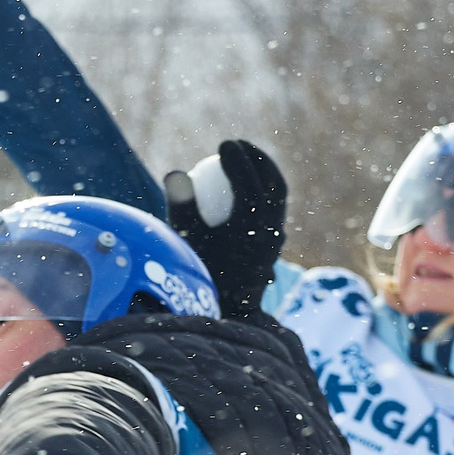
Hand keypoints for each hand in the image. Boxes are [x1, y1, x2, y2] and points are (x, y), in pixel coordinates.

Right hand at [162, 140, 287, 320]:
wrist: (224, 310)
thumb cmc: (198, 271)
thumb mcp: (184, 239)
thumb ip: (180, 205)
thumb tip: (175, 172)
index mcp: (251, 230)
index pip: (250, 185)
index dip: (238, 160)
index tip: (223, 144)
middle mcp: (271, 233)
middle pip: (273, 185)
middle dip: (259, 160)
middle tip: (239, 144)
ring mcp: (276, 239)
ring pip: (278, 198)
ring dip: (265, 173)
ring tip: (247, 158)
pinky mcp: (275, 245)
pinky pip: (274, 209)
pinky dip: (264, 191)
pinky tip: (247, 183)